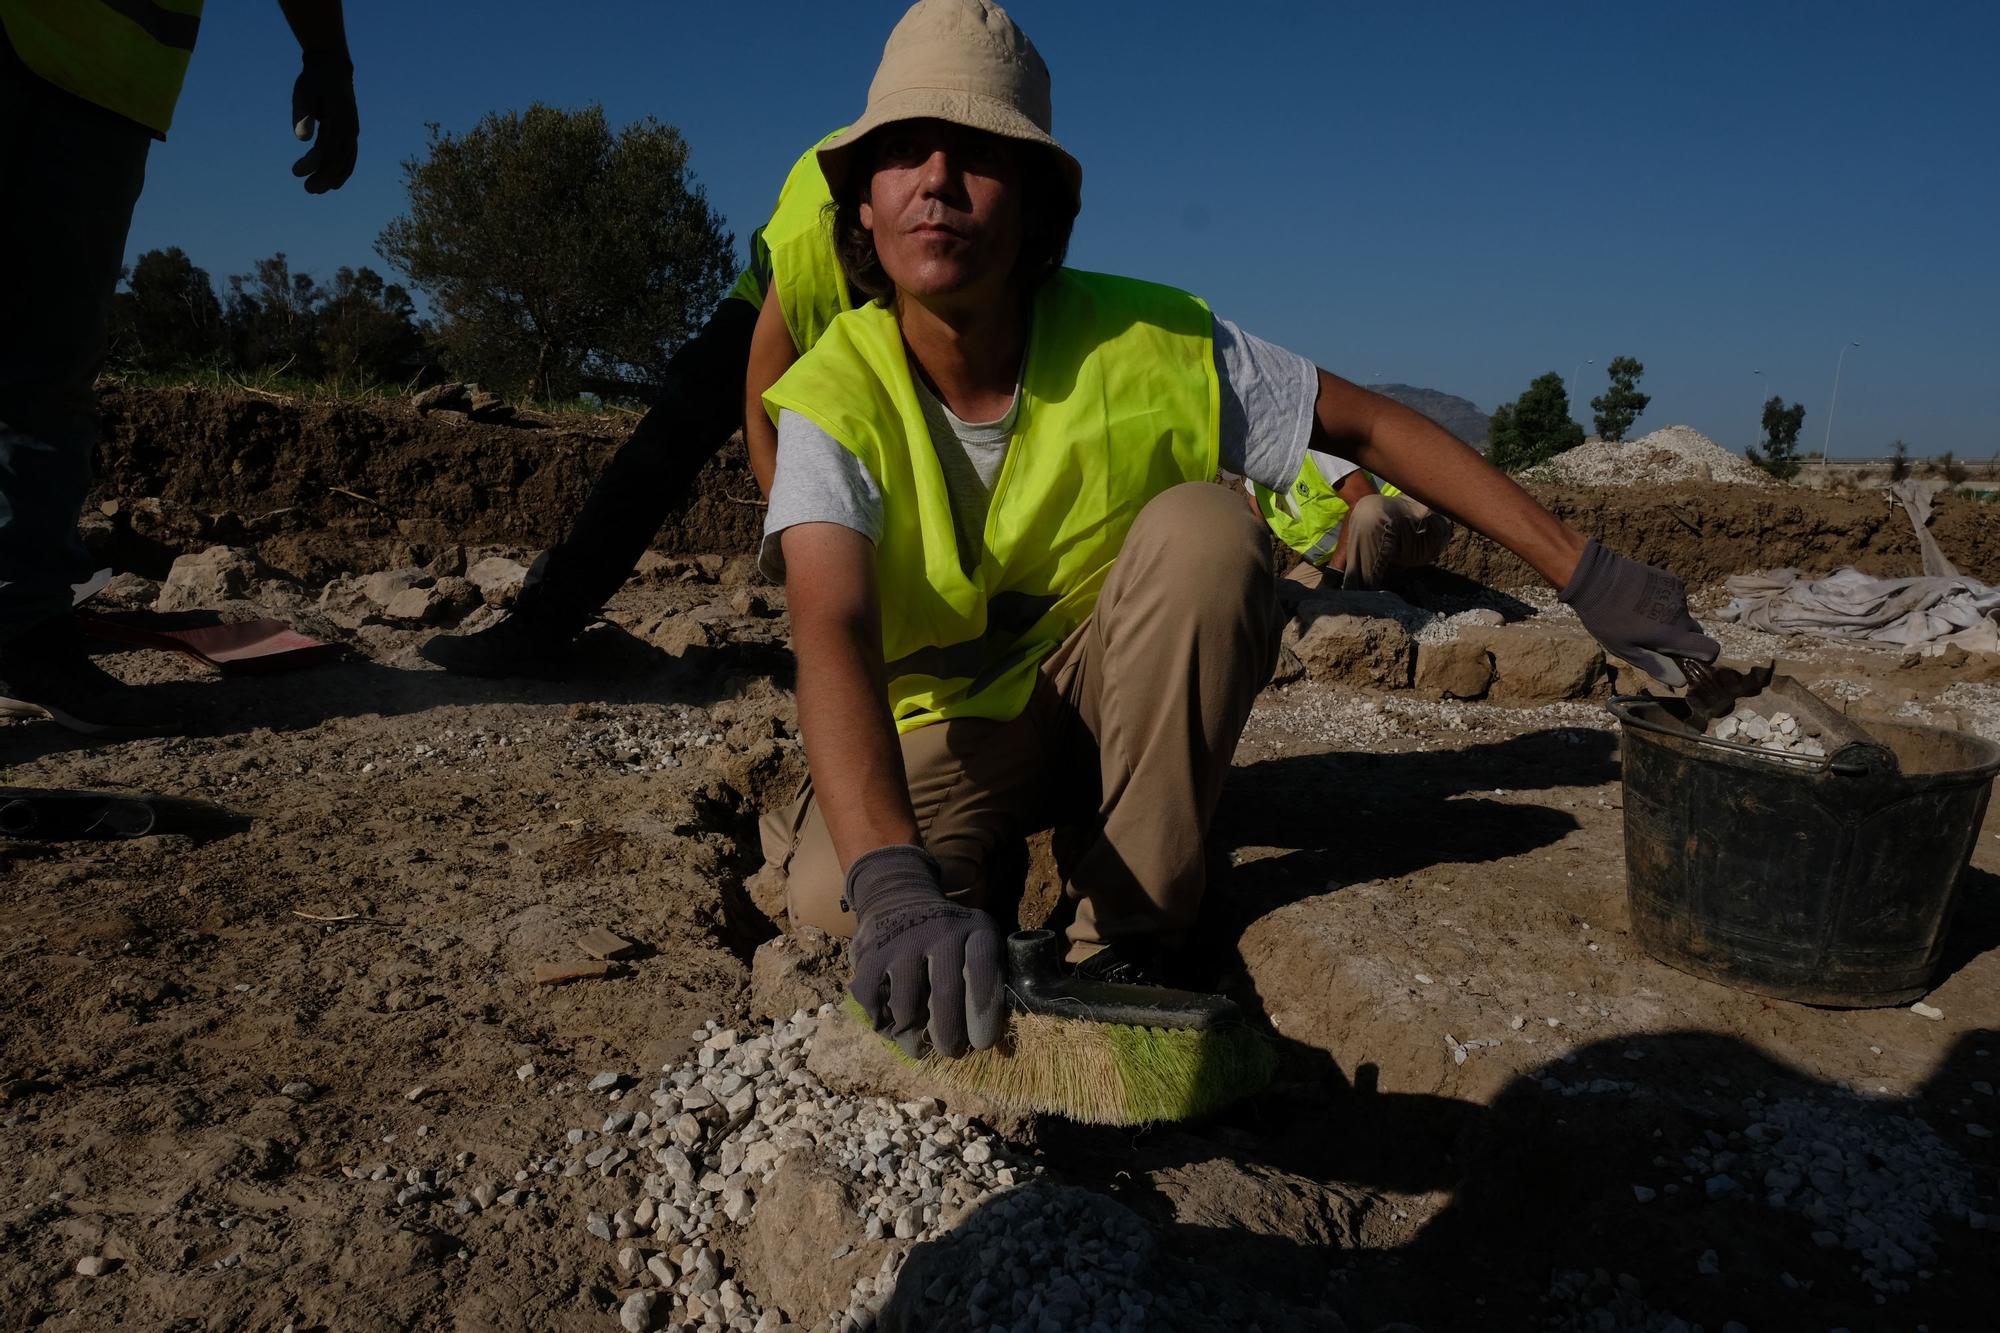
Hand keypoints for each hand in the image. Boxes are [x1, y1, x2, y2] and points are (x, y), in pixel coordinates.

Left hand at [291, 52, 357, 192]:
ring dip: (333, 178)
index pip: (329, 148)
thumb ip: (302, 115)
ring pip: (347, 161)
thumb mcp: (303, 93)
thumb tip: (302, 139)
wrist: (332, 68)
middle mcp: (350, 128)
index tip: (296, 172)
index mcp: (340, 118)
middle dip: (325, 177)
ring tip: (316, 190)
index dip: (314, 164)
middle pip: (341, 160)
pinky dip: (342, 171)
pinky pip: (349, 157)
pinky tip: (333, 183)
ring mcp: (352, 132)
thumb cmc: (314, 80)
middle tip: (308, 189)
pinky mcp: (349, 133)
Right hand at [844, 844, 1003, 1058]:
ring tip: (921, 1042)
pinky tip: (895, 1024)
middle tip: (951, 1052)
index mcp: (975, 928)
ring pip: (906, 1008)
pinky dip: (884, 1025)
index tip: (982, 1044)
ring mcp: (901, 942)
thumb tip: (987, 1037)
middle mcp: (939, 930)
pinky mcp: (869, 955)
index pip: (983, 970)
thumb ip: (988, 979)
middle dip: (950, 1036)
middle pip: (945, 994)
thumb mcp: (977, 941)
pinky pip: (875, 1006)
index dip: (984, 1013)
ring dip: (914, 1036)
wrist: (898, 899)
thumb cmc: (949, 937)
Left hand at [1560, 538, 1717, 687]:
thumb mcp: (1625, 649)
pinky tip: (1642, 599)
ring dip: (1671, 619)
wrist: (1596, 578)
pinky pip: (1676, 598)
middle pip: (1697, 633)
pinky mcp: (1672, 579)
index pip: (1711, 649)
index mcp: (1673, 634)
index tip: (1688, 658)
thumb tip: (1680, 682)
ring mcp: (1679, 594)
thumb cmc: (1606, 619)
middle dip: (1683, 639)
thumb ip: (1654, 664)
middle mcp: (1682, 614)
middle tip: (1656, 640)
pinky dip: (1665, 602)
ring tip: (1641, 616)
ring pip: (1683, 615)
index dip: (1705, 657)